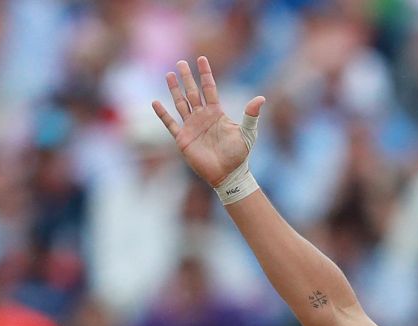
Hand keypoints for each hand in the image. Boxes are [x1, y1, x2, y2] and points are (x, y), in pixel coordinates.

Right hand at [152, 56, 263, 188]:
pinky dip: (162, 114)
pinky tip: (155, 102)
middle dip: (187, 77)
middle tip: (181, 62)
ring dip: (174, 89)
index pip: (209, 89)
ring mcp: (191, 126)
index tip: (202, 59)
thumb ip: (251, 115)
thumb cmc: (239, 155)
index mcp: (216, 113)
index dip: (206, 74)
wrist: (228, 175)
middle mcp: (202, 117)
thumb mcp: (247, 133)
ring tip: (169, 74)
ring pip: (180, 103)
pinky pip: (170, 123)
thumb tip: (261, 98)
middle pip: (192, 92)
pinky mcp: (183, 138)